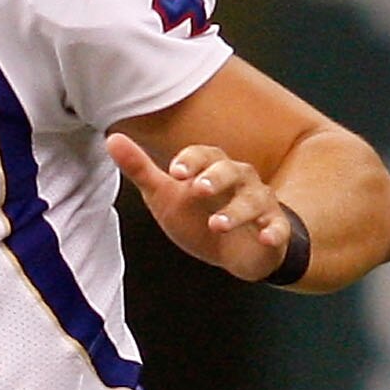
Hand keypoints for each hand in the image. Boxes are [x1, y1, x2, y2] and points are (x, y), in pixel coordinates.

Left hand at [108, 134, 300, 281]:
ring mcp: (260, 204)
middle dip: (216, 178)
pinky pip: (277, 229)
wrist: (236, 251)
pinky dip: (273, 232)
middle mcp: (240, 180)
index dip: (191, 161)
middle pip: (231, 171)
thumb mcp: (165, 194)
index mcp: (213, 167)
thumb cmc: (199, 216)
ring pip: (253, 201)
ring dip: (236, 211)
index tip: (175, 172)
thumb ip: (141, 169)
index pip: (204, 155)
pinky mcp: (273, 230)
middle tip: (197, 189)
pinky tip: (265, 238)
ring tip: (216, 224)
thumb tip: (112, 138)